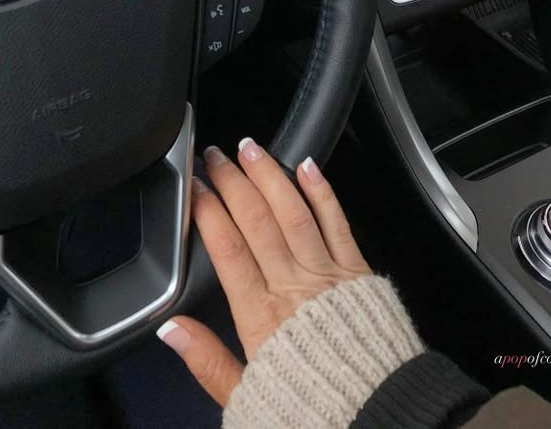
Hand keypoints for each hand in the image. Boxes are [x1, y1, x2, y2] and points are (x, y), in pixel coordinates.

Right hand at [157, 138, 369, 406]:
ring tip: (251, 148)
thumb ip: (206, 360)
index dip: (207, 210)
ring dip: (270, 175)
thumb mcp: (247, 396)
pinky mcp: (357, 270)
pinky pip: (337, 221)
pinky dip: (321, 191)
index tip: (193, 185)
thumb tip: (169, 329)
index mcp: (262, 315)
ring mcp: (328, 273)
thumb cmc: (313, 406)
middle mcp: (294, 285)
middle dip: (233, 182)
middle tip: (216, 155)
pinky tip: (307, 166)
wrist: (380, 413)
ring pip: (294, 211)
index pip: (227, 248)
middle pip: (257, 220)